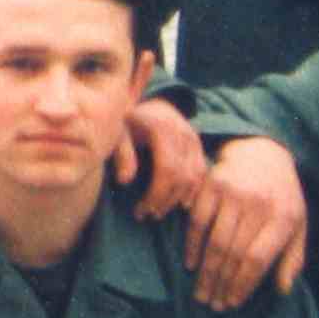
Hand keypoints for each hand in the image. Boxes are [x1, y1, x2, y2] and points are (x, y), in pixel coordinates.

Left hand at [111, 98, 206, 218]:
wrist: (144, 103)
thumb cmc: (126, 121)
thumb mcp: (117, 133)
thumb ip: (121, 154)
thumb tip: (125, 180)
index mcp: (162, 128)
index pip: (167, 171)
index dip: (156, 195)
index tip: (140, 210)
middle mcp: (183, 132)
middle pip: (182, 177)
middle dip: (165, 201)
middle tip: (148, 214)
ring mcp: (193, 137)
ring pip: (195, 177)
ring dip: (178, 199)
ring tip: (159, 211)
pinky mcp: (198, 144)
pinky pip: (201, 172)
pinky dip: (192, 190)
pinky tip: (177, 202)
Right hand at [184, 136, 307, 311]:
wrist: (263, 153)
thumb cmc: (282, 196)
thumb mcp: (298, 224)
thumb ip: (293, 258)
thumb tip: (283, 290)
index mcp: (282, 218)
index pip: (257, 260)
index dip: (242, 285)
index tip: (231, 303)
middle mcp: (258, 204)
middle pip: (234, 254)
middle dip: (221, 284)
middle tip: (212, 304)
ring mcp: (233, 193)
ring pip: (215, 241)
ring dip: (206, 272)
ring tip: (201, 292)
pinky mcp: (211, 184)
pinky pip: (197, 221)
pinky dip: (192, 245)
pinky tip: (190, 264)